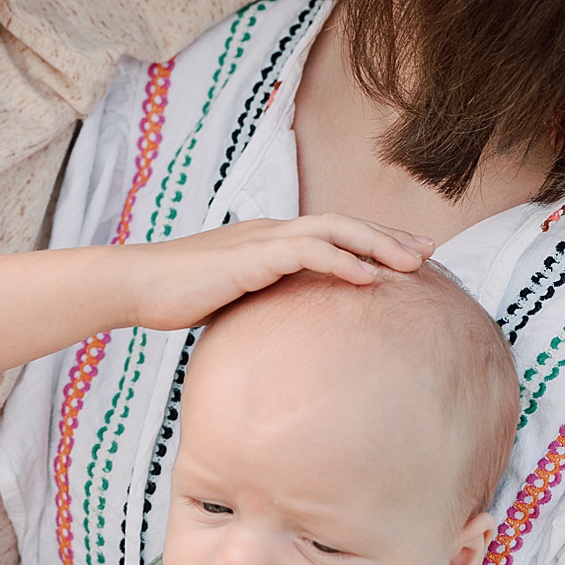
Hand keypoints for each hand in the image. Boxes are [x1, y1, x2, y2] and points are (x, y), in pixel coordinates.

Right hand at [118, 214, 430, 335]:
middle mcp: (272, 232)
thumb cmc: (175, 298)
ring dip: (376, 244)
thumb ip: (261, 306)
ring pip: (333, 230)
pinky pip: (307, 252)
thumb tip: (284, 340)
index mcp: (269, 241)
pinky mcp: (252, 256)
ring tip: (411, 264)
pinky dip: (341, 260)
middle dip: (388, 237)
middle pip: (343, 224)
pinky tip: (367, 277)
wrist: (136, 285)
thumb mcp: (230, 301)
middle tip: (428, 254)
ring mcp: (262, 240)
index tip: (407, 259)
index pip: (332, 234)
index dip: (372, 242)